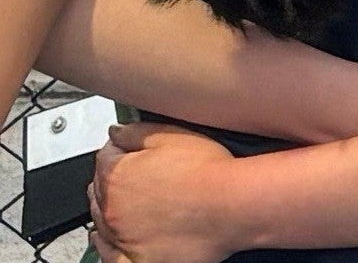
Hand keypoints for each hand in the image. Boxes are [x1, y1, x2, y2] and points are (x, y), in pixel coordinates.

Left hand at [90, 123, 245, 262]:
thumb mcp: (171, 135)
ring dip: (110, 211)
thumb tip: (115, 132)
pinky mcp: (137, 258)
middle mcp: (112, 207)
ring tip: (130, 206)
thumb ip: (135, 132)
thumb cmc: (208, 172)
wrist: (233, 206)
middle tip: (137, 178)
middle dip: (114, 182)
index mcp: (115, 174)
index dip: (121, 151)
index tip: (132, 152)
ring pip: (101, 221)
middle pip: (100, 190)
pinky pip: (110, 256)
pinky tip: (108, 239)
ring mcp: (122, 236)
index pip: (106, 157)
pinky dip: (106, 247)